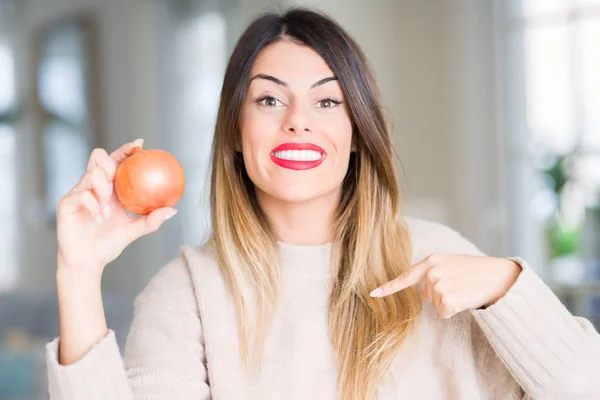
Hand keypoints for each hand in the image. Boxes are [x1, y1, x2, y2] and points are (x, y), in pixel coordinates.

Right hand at [56, 139, 177, 274]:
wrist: (87, 262)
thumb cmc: (109, 244)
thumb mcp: (133, 231)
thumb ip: (151, 220)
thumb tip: (173, 210)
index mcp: (110, 188)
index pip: (117, 161)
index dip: (126, 149)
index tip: (140, 145)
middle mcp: (93, 186)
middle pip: (98, 156)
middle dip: (110, 159)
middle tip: (119, 173)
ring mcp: (79, 193)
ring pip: (91, 173)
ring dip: (103, 187)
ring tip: (108, 205)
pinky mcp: (67, 203)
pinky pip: (81, 194)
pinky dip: (93, 204)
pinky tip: (99, 216)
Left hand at [369, 254, 521, 317]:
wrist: (500, 276)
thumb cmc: (478, 271)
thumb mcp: (452, 264)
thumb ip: (435, 273)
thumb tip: (424, 293)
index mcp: (432, 260)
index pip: (407, 276)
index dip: (389, 287)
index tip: (373, 294)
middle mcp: (432, 272)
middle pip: (427, 295)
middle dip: (443, 295)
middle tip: (461, 285)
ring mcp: (438, 285)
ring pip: (436, 305)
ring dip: (450, 302)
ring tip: (466, 290)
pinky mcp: (446, 299)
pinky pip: (444, 312)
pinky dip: (455, 310)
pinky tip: (466, 298)